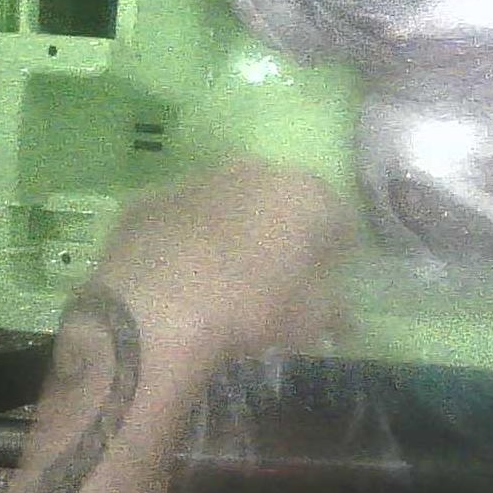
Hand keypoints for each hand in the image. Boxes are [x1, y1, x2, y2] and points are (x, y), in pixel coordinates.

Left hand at [93, 159, 356, 378]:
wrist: (154, 310)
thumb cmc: (252, 308)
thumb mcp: (310, 321)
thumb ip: (334, 312)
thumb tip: (343, 317)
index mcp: (306, 194)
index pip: (339, 218)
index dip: (336, 252)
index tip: (328, 280)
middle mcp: (255, 171)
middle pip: (281, 202)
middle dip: (283, 232)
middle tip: (277, 276)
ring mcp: (197, 180)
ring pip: (228, 203)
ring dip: (233, 229)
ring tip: (225, 276)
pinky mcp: (149, 199)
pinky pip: (181, 217)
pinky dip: (185, 238)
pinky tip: (179, 275)